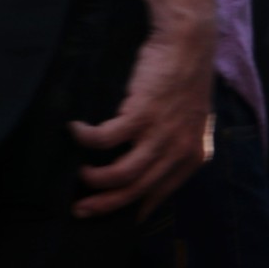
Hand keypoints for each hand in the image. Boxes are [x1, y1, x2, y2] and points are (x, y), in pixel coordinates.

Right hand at [70, 15, 215, 217]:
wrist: (188, 46)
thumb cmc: (183, 81)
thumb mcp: (188, 122)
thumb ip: (174, 146)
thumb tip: (149, 165)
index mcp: (193, 157)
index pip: (161, 193)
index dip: (137, 209)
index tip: (115, 221)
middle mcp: (179, 151)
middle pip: (138, 190)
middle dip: (106, 205)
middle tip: (81, 210)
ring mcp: (161, 134)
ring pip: (123, 174)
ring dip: (95, 178)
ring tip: (79, 173)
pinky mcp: (141, 114)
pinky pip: (106, 139)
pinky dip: (86, 139)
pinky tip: (75, 131)